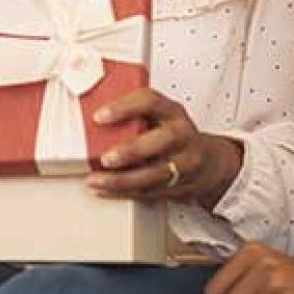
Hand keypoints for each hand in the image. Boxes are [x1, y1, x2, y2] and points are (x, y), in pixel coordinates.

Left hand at [88, 88, 242, 209]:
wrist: (207, 161)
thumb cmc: (171, 133)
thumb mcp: (156, 114)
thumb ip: (129, 111)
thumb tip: (86, 102)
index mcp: (171, 111)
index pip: (150, 101)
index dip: (124, 107)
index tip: (99, 116)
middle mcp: (181, 135)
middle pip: (164, 139)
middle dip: (133, 150)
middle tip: (106, 158)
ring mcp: (184, 162)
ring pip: (156, 173)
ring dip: (123, 179)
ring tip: (98, 179)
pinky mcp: (179, 185)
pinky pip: (151, 191)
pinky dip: (125, 192)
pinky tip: (105, 189)